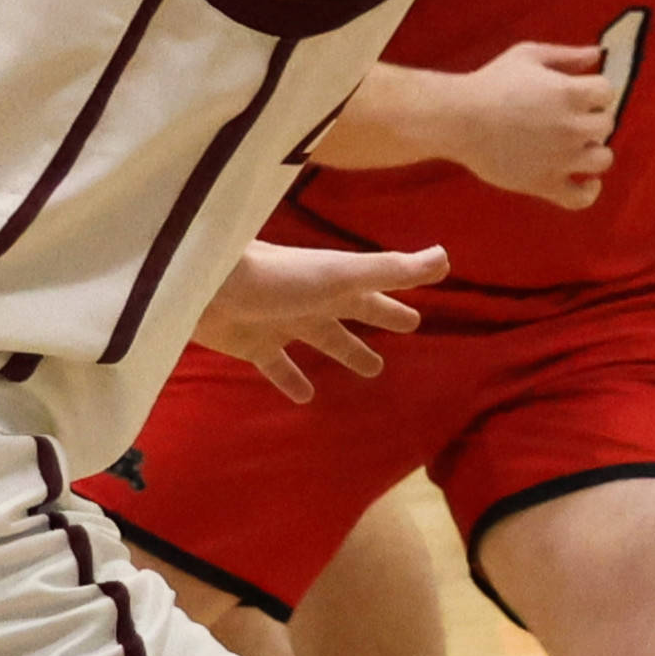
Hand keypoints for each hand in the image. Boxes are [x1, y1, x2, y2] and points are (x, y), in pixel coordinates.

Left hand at [197, 242, 440, 400]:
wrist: (208, 285)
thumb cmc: (281, 278)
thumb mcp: (343, 274)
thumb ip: (392, 270)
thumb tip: (445, 257)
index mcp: (337, 284)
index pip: (378, 291)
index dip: (400, 300)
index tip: (421, 311)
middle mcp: (314, 301)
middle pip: (355, 312)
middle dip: (380, 318)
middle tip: (409, 328)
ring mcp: (284, 323)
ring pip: (323, 339)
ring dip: (345, 351)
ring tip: (369, 371)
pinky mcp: (255, 345)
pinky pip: (279, 366)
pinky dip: (292, 380)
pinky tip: (306, 398)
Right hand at [425, 38, 615, 204]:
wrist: (458, 119)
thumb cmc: (491, 82)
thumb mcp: (528, 56)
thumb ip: (567, 55)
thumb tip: (599, 53)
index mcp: (570, 93)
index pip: (607, 92)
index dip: (595, 91)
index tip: (579, 92)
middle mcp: (573, 127)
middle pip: (606, 124)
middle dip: (592, 117)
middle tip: (571, 117)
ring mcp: (562, 159)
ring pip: (603, 159)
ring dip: (594, 150)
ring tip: (576, 145)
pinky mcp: (545, 183)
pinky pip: (581, 197)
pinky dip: (589, 191)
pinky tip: (587, 180)